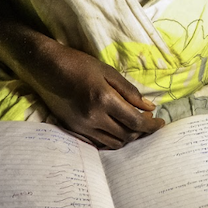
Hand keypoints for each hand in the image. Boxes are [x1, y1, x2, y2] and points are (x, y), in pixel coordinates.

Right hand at [31, 40, 164, 147]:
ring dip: (128, 137)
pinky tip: (116, 128)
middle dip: (142, 131)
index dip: (151, 125)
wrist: (47, 68)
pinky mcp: (74, 130)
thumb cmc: (79, 64)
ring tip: (134, 125)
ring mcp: (82, 126)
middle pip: (126, 135)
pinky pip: (99, 143)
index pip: (135, 121)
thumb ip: (129, 91)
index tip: (161, 122)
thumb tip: (149, 107)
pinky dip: (112, 139)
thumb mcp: (108, 72)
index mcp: (104, 100)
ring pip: (113, 143)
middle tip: (148, 120)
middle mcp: (93, 117)